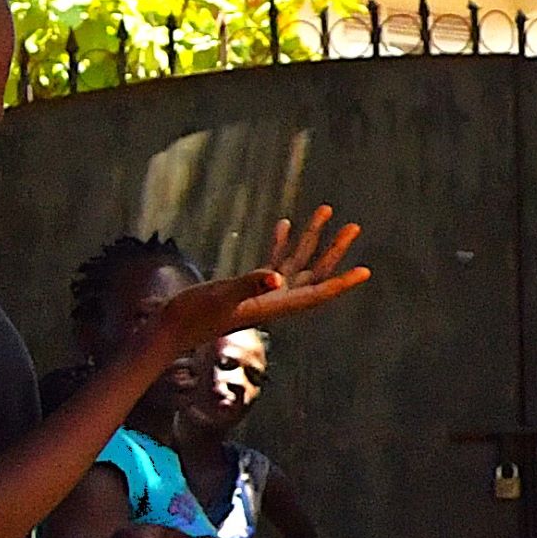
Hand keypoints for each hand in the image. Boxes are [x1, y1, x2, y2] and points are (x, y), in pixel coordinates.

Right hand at [158, 207, 373, 354]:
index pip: (317, 294)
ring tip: (326, 211)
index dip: (342, 282)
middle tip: (354, 227)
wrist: (171, 327)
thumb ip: (249, 284)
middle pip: (314, 274)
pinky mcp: (247, 286)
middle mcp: (275, 300)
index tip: (365, 271)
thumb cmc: (195, 314)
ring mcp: (262, 292)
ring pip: (296, 263)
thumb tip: (275, 277)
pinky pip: (272, 261)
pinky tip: (285, 224)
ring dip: (311, 239)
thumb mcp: (223, 295)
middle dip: (335, 251)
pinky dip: (281, 243)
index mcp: (276, 305)